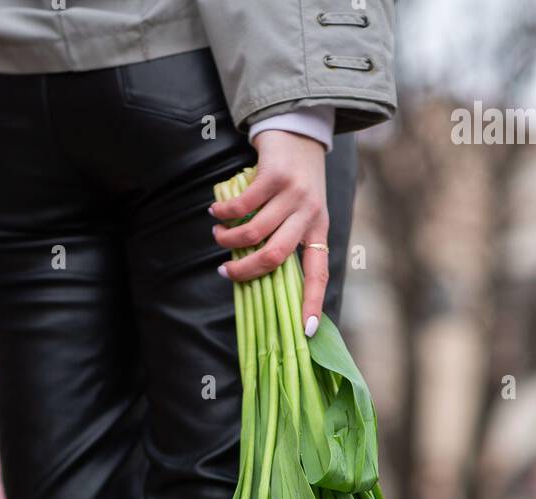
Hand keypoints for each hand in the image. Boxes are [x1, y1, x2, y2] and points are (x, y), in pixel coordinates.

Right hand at [209, 129, 328, 335]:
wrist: (298, 130)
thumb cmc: (295, 179)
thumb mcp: (301, 210)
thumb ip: (286, 236)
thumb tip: (256, 269)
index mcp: (319, 230)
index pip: (319, 273)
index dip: (312, 302)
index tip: (306, 331)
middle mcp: (310, 214)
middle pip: (276, 256)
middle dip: (246, 271)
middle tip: (226, 271)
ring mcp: (293, 194)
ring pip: (255, 232)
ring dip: (229, 238)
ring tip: (218, 235)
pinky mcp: (275, 175)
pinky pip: (243, 205)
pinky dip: (224, 213)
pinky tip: (216, 212)